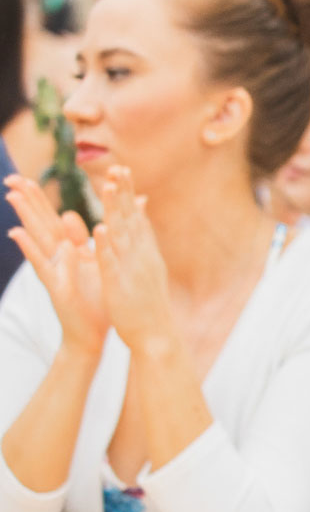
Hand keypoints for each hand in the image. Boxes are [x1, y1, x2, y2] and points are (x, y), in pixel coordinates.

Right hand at [5, 172, 106, 353]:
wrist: (92, 335)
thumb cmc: (94, 300)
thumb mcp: (96, 266)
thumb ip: (91, 241)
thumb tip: (83, 218)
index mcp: (70, 251)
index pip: (53, 220)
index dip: (41, 200)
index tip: (26, 177)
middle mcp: (58, 259)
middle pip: (41, 224)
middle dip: (28, 201)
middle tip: (11, 177)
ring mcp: (54, 271)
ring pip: (39, 240)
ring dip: (26, 218)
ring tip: (12, 196)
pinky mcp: (56, 286)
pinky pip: (45, 266)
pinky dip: (33, 250)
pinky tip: (19, 235)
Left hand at [91, 167, 176, 356]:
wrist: (157, 336)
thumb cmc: (149, 306)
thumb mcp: (149, 272)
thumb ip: (145, 248)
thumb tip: (144, 232)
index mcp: (145, 253)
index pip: (136, 217)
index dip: (128, 194)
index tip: (122, 170)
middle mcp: (141, 256)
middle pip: (130, 218)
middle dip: (123, 192)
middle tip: (118, 167)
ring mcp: (132, 269)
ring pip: (122, 234)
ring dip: (114, 210)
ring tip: (106, 187)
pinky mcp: (121, 285)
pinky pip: (112, 262)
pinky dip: (107, 245)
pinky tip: (101, 228)